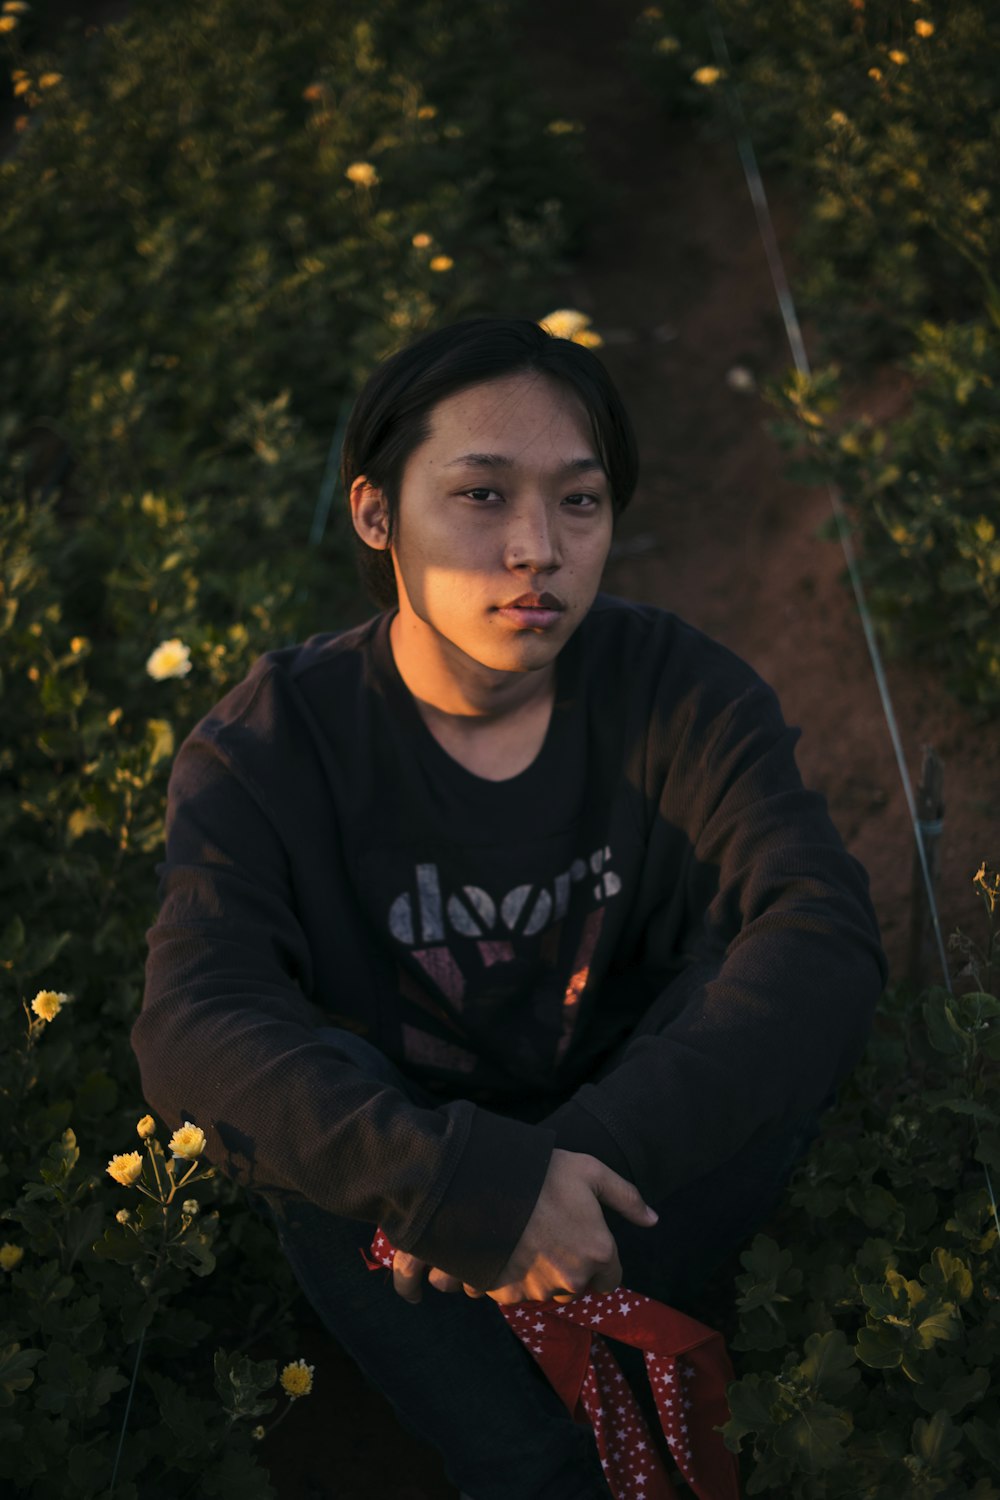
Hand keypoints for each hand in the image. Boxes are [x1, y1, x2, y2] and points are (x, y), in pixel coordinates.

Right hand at [392, 1149, 656, 1305]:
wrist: (482, 1185)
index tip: (582, 1240)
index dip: (598, 1260)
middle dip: (569, 1268)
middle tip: (552, 1236)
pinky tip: (507, 1249)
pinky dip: (514, 1278)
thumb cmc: (542, 1174)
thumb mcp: (591, 1172)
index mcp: (598, 1253)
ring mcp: (537, 1290)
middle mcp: (571, 1280)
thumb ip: (626, 1198)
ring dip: (542, 1274)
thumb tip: (653, 1220)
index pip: (610, 1279)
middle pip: (578, 1287)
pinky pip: (517, 1293)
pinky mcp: (506, 1294)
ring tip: (528, 1240)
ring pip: (547, 1291)